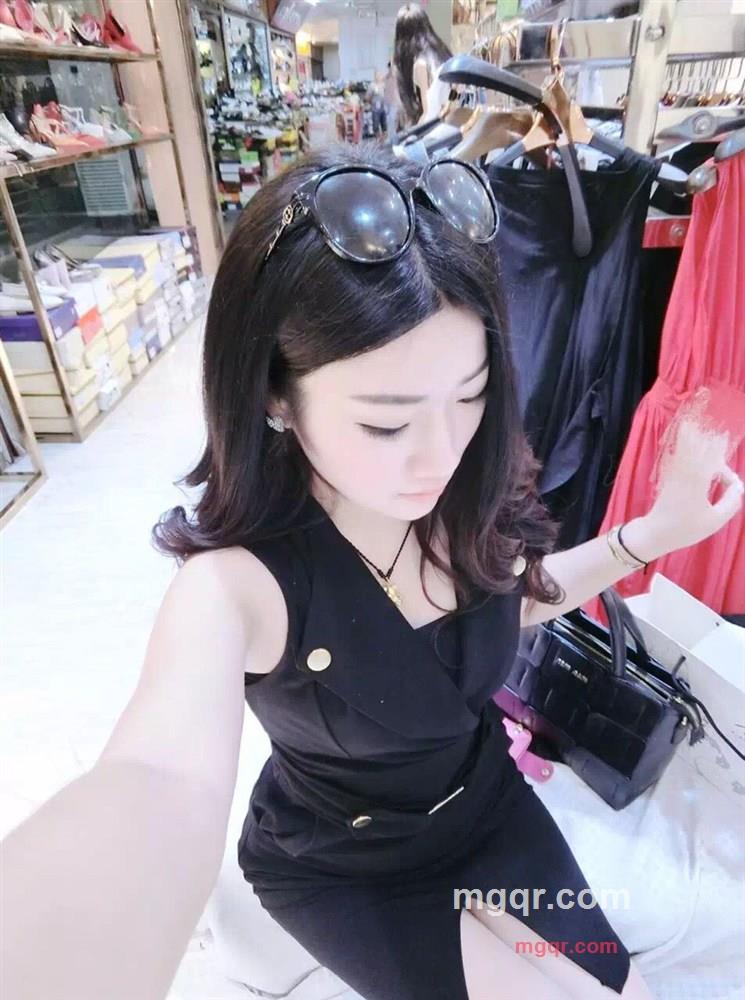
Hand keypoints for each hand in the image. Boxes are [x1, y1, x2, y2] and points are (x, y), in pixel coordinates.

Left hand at [638, 415, 743, 558]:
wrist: (655, 532)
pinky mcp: (670, 477)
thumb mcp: (715, 520)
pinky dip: (686, 447)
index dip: (721, 446)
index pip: (713, 453)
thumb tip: (738, 486)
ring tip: (696, 427)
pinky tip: (689, 442)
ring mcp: (675, 473)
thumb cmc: (686, 528)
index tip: (728, 459)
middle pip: (699, 446)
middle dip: (710, 441)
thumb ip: (732, 501)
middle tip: (718, 437)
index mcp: (698, 479)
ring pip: (686, 448)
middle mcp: (686, 471)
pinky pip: (680, 456)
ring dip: (695, 440)